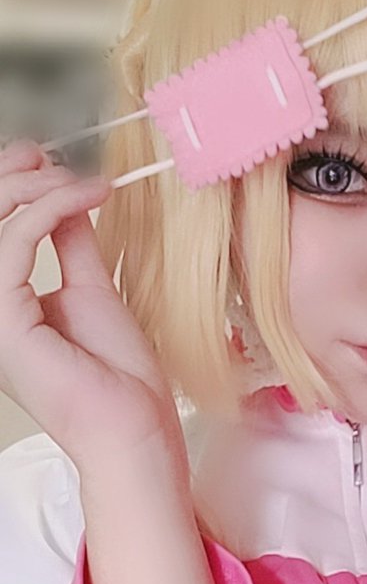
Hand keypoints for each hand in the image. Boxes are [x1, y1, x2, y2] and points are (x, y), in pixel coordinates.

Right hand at [0, 140, 180, 472]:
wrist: (135, 424)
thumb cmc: (118, 377)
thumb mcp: (91, 288)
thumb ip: (71, 243)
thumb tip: (66, 197)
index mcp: (1, 305)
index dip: (8, 185)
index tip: (49, 161)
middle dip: (12, 176)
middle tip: (53, 159)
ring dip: (36, 188)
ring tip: (83, 185)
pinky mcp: (4, 320)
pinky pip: (13, 241)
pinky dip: (50, 207)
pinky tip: (87, 197)